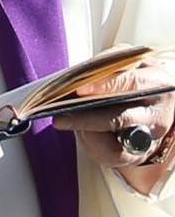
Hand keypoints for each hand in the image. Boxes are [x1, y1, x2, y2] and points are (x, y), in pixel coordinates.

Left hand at [72, 53, 174, 197]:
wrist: (154, 104)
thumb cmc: (134, 78)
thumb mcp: (127, 62)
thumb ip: (107, 63)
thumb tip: (78, 75)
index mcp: (158, 84)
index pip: (131, 83)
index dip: (104, 85)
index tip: (79, 89)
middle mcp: (158, 114)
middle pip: (120, 118)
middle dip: (86, 117)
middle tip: (59, 115)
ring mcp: (150, 137)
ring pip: (114, 142)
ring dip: (85, 130)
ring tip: (62, 120)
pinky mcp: (138, 153)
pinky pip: (112, 154)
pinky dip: (90, 143)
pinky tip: (77, 132)